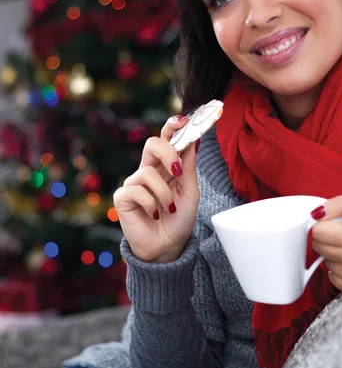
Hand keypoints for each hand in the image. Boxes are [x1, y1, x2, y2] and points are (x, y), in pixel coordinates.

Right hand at [113, 116, 199, 263]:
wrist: (167, 246)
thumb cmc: (179, 219)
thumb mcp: (189, 192)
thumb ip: (188, 168)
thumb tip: (193, 141)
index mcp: (165, 166)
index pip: (166, 139)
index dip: (172, 126)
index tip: (184, 120)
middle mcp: (148, 170)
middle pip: (152, 144)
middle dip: (167, 152)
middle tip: (177, 171)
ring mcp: (133, 183)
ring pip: (148, 172)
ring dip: (164, 193)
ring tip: (169, 208)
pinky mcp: (123, 197)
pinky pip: (137, 190)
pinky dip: (151, 203)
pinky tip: (154, 214)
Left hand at [311, 193, 341, 292]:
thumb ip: (340, 204)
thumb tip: (315, 213)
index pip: (318, 231)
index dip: (322, 223)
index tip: (334, 222)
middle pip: (318, 246)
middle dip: (325, 237)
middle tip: (341, 233)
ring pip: (324, 261)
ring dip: (331, 252)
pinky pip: (331, 275)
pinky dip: (337, 267)